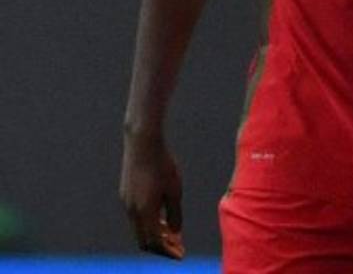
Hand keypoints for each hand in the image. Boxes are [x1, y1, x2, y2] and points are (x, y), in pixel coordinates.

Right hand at [119, 132, 185, 258]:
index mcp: (144, 212)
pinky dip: (149, 224)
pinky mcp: (125, 194)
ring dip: (155, 235)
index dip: (168, 252)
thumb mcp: (174, 190)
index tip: (181, 255)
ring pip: (139, 229)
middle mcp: (132, 211)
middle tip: (178, 247)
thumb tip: (174, 233)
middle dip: (162, 247)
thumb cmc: (163, 164)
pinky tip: (162, 219)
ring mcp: (126, 203)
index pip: (154, 243)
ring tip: (173, 235)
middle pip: (144, 241)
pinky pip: (136, 217)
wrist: (142, 143)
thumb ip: (174, 213)